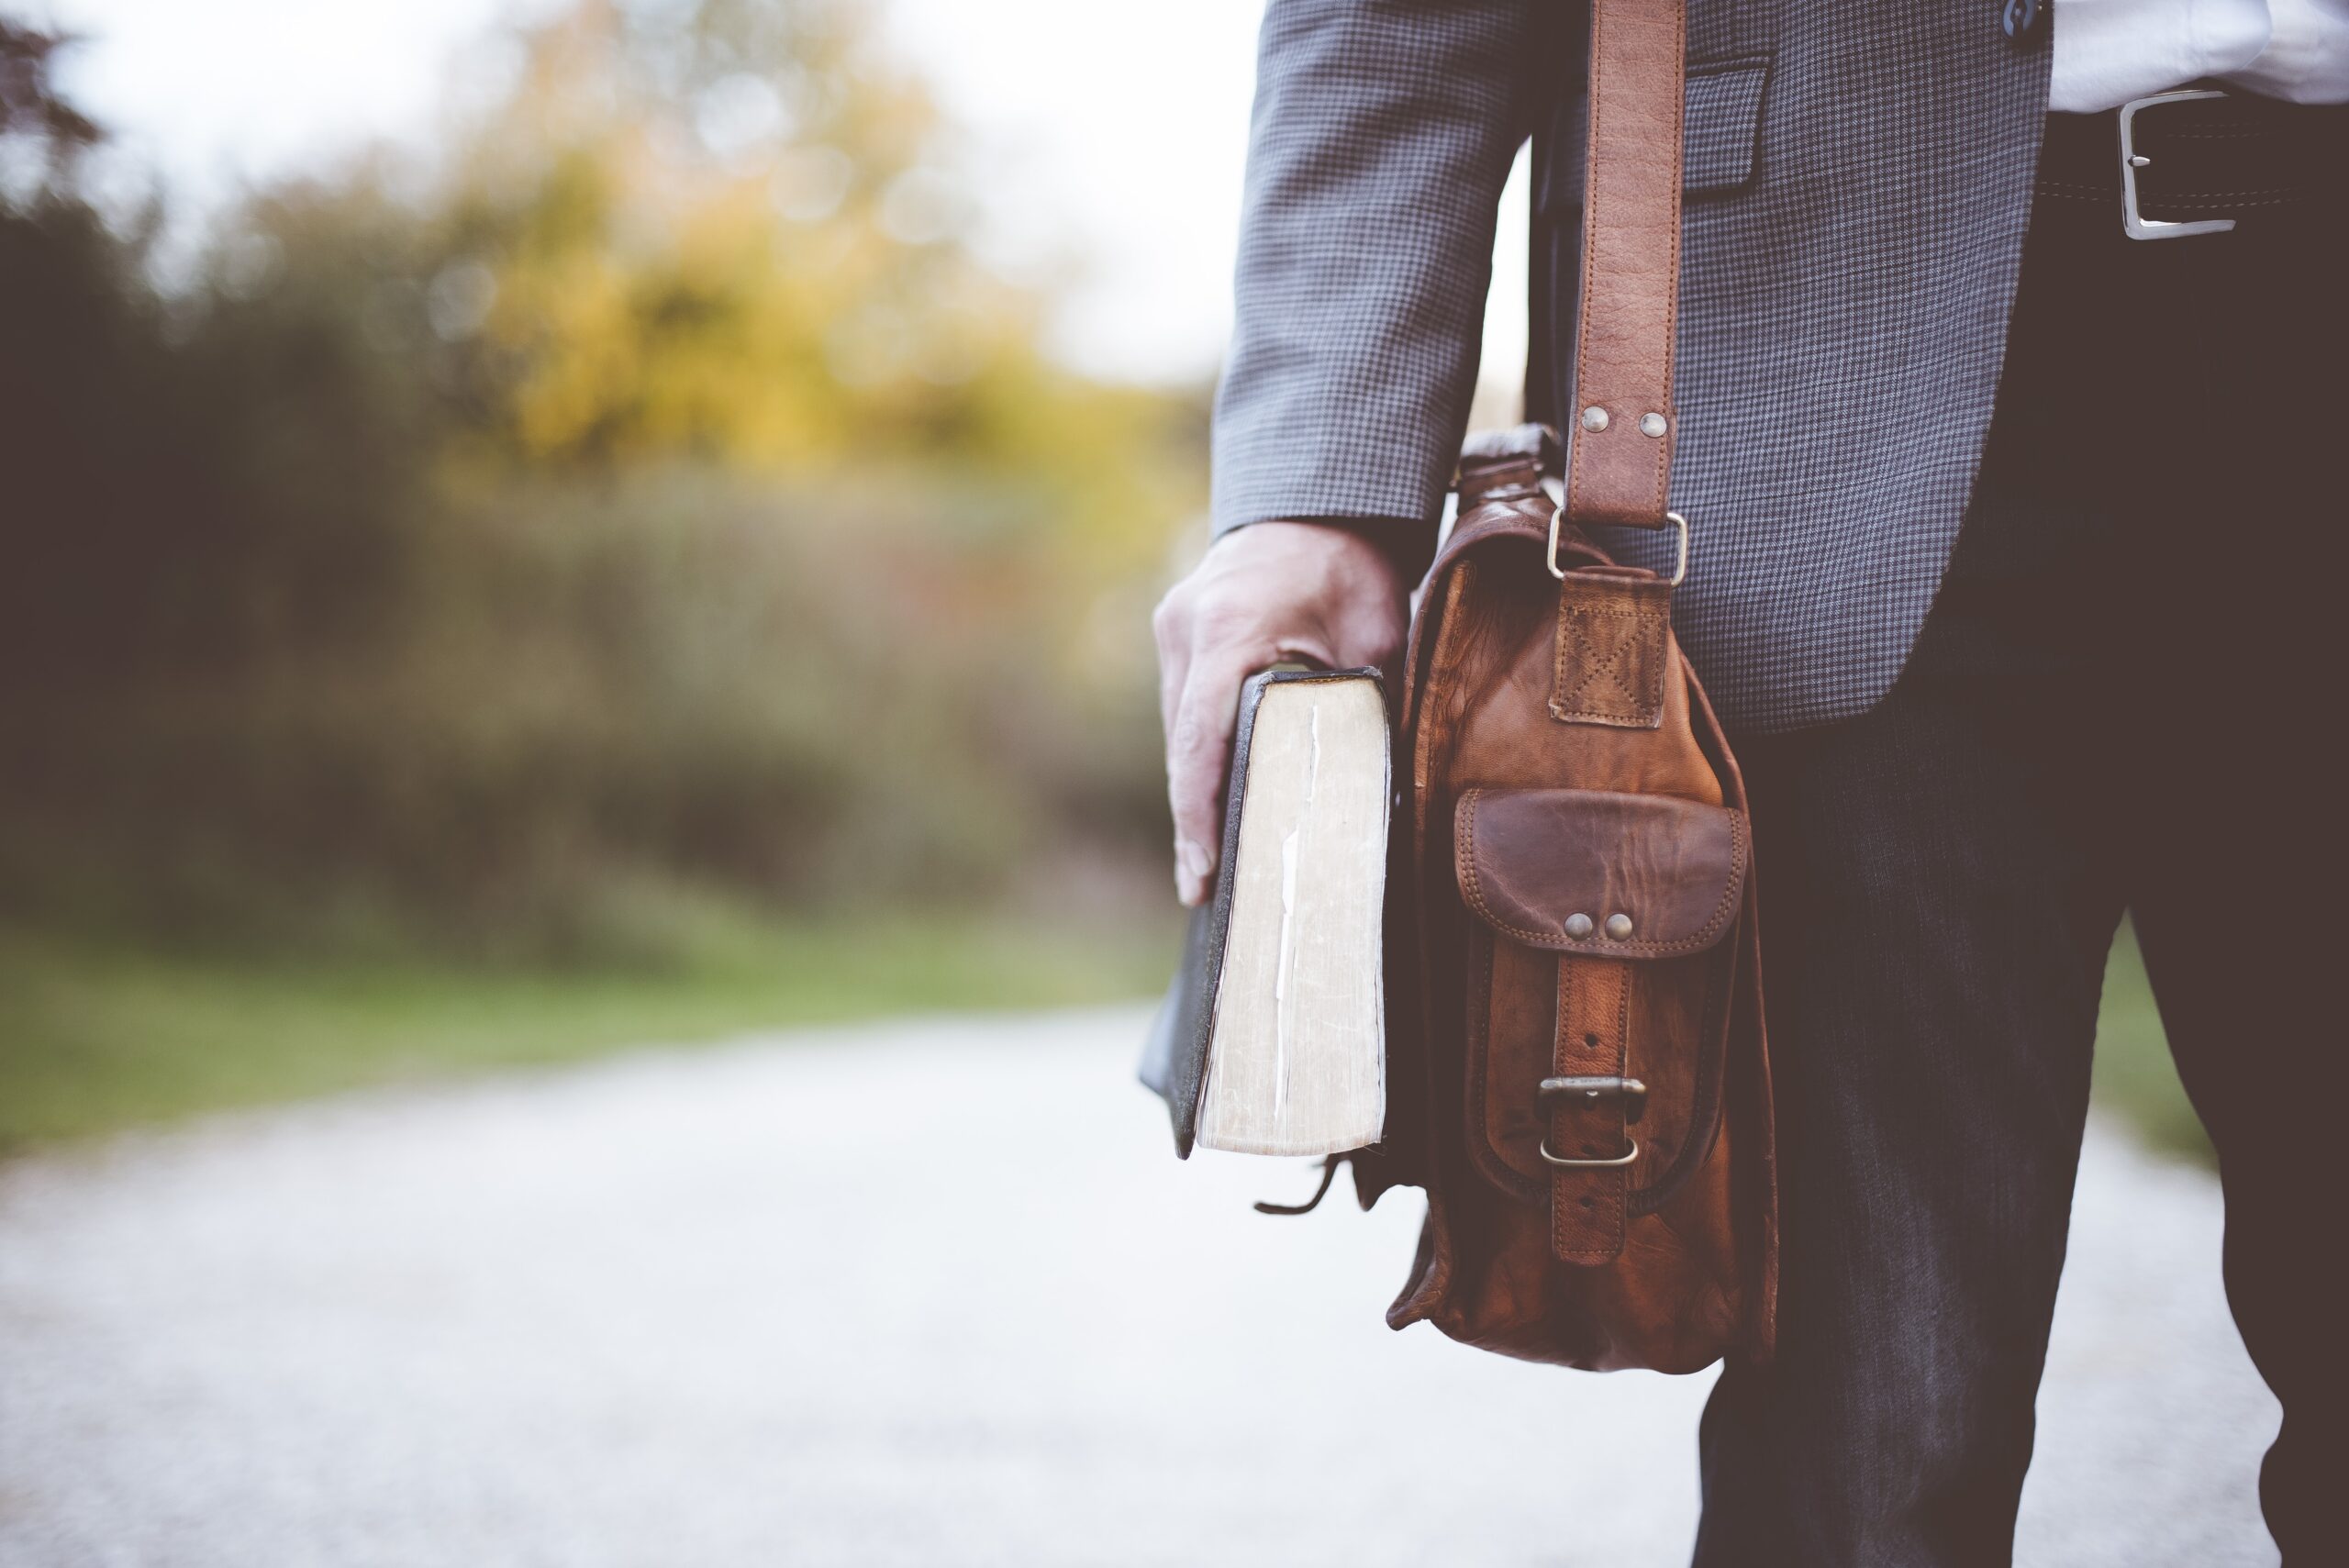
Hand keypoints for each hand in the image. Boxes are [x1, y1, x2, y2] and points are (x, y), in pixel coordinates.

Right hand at [1152, 520, 1410, 904]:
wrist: (1323, 501)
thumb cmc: (1355, 568)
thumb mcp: (1375, 639)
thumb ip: (1362, 709)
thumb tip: (1371, 792)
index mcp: (1231, 628)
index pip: (1201, 740)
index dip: (1197, 816)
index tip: (1201, 875)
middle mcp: (1187, 628)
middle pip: (1184, 746)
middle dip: (1196, 819)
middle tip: (1212, 890)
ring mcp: (1175, 628)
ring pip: (1181, 731)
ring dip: (1198, 788)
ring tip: (1215, 862)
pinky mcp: (1179, 633)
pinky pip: (1185, 708)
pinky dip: (1203, 754)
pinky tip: (1220, 799)